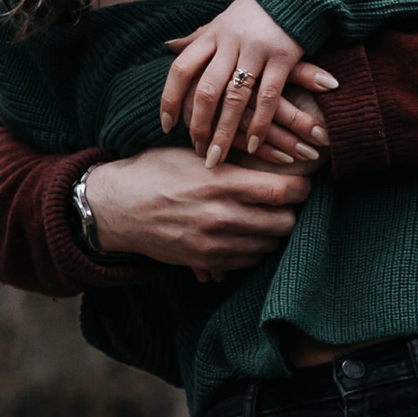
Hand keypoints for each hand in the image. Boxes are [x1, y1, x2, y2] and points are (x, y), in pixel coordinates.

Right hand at [85, 144, 313, 276]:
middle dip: (290, 212)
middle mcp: (221, 216)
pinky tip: (244, 234)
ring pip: (269, 245)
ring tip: (263, 217)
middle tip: (284, 203)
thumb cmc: (155, 172)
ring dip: (273, 233)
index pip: (283, 191)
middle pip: (284, 223)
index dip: (301, 188)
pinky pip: (248, 261)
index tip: (301, 184)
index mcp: (221, 182)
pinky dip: (253, 249)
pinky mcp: (205, 261)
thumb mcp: (195, 155)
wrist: (116, 207)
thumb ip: (234, 162)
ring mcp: (214, 243)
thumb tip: (276, 162)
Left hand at [160, 0, 335, 165]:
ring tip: (219, 157)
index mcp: (211, 35)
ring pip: (235, 98)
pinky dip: (259, 124)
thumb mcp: (220, 21)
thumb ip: (195, 38)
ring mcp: (256, 50)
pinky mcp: (282, 57)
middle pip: (207, 89)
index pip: (181, 68)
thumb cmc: (252, 14)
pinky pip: (268, 96)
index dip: (171, 98)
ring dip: (226, 132)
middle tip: (198, 152)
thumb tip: (167, 46)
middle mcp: (229, 42)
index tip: (167, 126)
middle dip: (200, 124)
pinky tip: (253, 146)